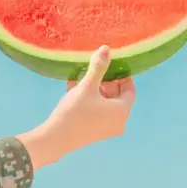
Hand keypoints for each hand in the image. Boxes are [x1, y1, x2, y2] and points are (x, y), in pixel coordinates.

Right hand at [17, 45, 136, 169]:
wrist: (56, 138)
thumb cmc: (76, 111)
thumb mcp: (87, 86)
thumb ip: (98, 67)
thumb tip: (106, 48)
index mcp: (122, 111)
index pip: (130, 90)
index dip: (123, 77)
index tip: (113, 67)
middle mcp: (119, 122)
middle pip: (118, 98)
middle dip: (108, 84)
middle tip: (97, 73)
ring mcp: (107, 130)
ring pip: (107, 105)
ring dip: (97, 92)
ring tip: (84, 81)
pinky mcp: (95, 134)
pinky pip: (98, 113)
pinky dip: (91, 102)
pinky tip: (75, 91)